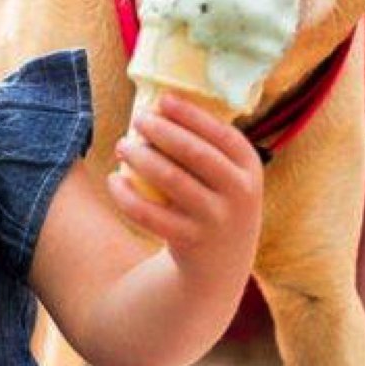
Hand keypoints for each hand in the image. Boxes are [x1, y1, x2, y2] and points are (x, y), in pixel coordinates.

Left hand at [107, 93, 263, 281]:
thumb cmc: (215, 202)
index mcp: (250, 168)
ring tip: (122, 145)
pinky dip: (126, 195)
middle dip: (161, 131)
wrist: (220, 266)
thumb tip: (162, 104)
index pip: (221, 134)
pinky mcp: (189, 241)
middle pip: (194, 153)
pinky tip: (114, 180)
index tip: (162, 99)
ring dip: (140, 157)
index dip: (190, 115)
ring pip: (169, 179)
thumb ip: (208, 146)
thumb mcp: (228, 176)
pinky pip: (149, 213)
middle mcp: (239, 193)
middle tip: (138, 119)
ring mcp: (215, 219)